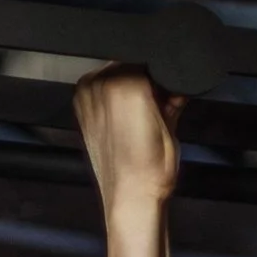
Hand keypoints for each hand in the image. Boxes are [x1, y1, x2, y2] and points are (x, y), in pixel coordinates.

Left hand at [75, 67, 187, 207]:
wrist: (130, 199)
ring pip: (113, 73)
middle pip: (128, 62)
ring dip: (127, 85)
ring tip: (141, 111)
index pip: (147, 56)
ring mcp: (87, 94)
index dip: (161, 70)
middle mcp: (101, 84)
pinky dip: (111, 94)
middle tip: (157, 99)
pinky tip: (125, 116)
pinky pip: (99, 87)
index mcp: (126, 83)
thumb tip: (175, 81)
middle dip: (144, 76)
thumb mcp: (170, 124)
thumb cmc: (151, 170)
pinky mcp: (80, 107)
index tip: (169, 86)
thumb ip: (172, 93)